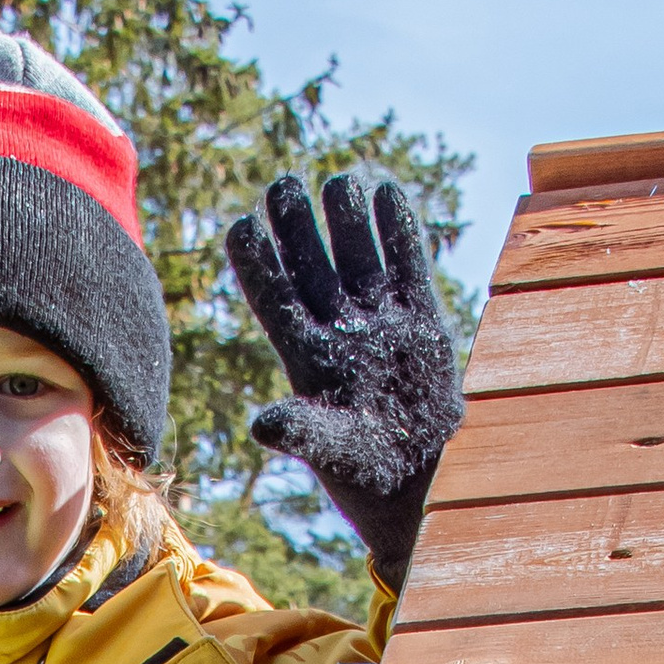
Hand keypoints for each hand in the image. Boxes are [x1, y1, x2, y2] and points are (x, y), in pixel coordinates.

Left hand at [224, 174, 462, 588]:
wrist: (424, 483)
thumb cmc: (368, 476)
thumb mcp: (333, 454)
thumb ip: (302, 431)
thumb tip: (262, 424)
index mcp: (306, 359)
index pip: (275, 300)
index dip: (258, 264)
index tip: (239, 224)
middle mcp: (339, 332)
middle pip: (311, 267)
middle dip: (296, 227)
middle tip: (281, 183)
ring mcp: (381, 322)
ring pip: (357, 256)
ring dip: (345, 219)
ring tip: (334, 180)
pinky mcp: (422, 321)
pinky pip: (408, 265)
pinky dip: (399, 231)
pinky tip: (387, 192)